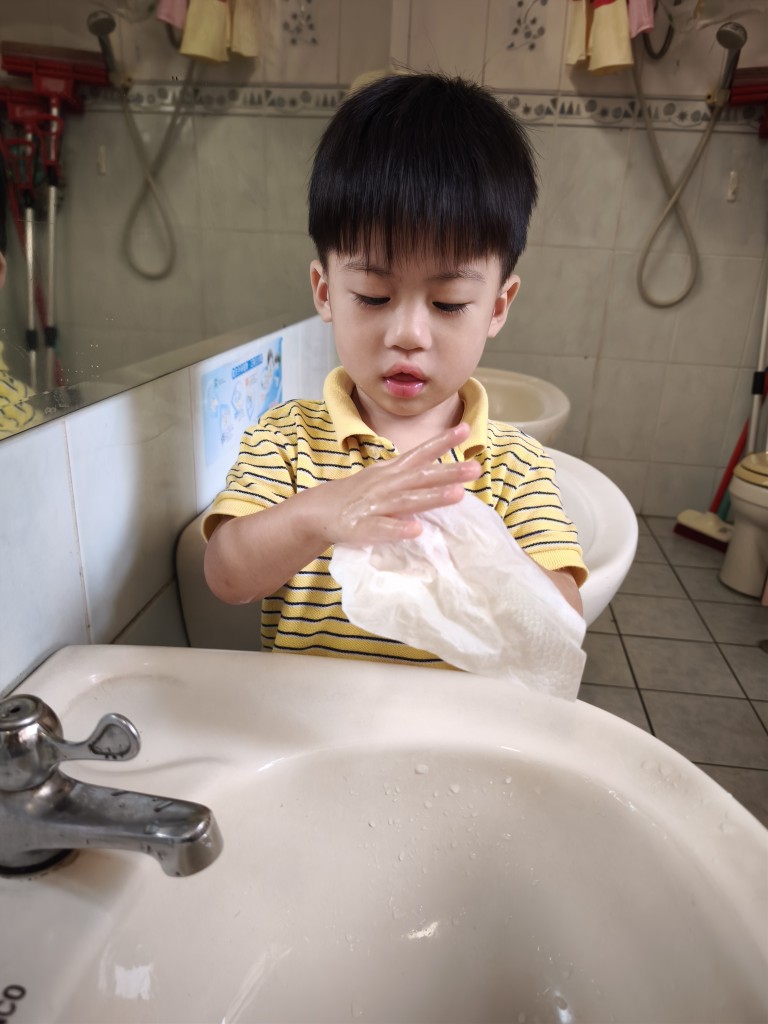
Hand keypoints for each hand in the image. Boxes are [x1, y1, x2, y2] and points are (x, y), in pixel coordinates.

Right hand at [317, 422, 480, 545]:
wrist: (317, 511)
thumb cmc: (357, 495)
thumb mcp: (383, 478)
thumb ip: (410, 476)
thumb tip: (445, 477)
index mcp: (392, 471)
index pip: (421, 453)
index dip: (443, 441)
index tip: (466, 429)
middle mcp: (386, 484)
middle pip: (421, 476)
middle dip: (448, 472)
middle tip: (475, 468)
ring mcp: (375, 504)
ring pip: (407, 500)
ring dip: (432, 497)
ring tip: (457, 495)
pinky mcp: (363, 526)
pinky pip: (382, 528)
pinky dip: (398, 529)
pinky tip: (416, 531)